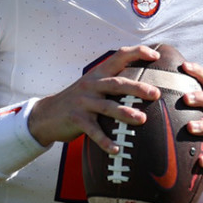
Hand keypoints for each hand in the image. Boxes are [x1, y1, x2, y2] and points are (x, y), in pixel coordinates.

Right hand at [28, 45, 162, 152]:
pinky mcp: (77, 119)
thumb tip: (143, 83)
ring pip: (107, 106)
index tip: (155, 55)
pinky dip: (105, 141)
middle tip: (155, 94)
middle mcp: (91, 85)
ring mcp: (83, 102)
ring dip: (125, 113)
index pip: (119, 56)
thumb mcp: (92, 85)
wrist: (46, 114)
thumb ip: (111, 82)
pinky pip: (94, 131)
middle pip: (117, 84)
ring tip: (142, 119)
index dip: (137, 53)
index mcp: (98, 74)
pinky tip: (116, 149)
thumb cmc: (78, 100)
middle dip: (137, 88)